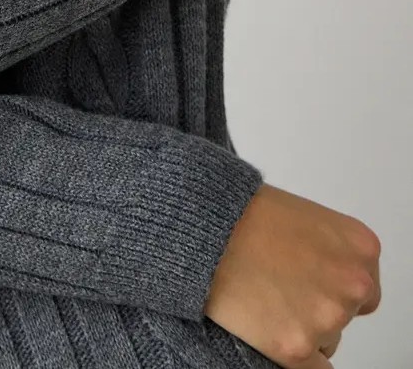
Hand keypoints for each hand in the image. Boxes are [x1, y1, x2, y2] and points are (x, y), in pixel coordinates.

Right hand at [205, 183, 380, 367]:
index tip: (307, 282)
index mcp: (361, 248)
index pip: (364, 289)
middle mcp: (354, 285)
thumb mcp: (305, 217)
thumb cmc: (244, 213)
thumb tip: (329, 280)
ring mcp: (327, 318)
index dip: (331, 286)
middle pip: (346, 316)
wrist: (204, 226)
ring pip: (327, 341)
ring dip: (301, 328)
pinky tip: (266, 328)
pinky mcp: (297, 348)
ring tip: (263, 297)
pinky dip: (292, 354)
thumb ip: (332, 251)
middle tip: (280, 288)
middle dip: (317, 306)